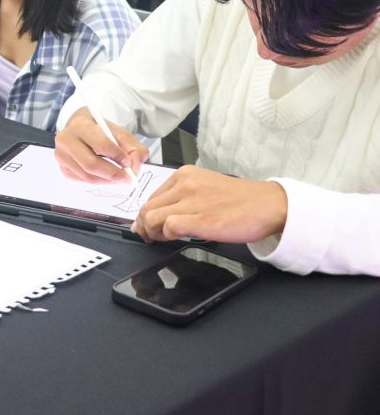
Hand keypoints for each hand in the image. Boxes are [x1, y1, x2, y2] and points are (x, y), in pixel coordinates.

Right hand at [54, 108, 148, 183]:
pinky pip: (83, 180)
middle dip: (113, 174)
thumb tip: (135, 167)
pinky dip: (99, 182)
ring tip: (120, 178)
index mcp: (80, 125)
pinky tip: (107, 177)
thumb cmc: (99, 130)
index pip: (100, 145)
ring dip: (108, 181)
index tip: (129, 162)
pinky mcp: (63, 168)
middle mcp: (66, 140)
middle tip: (128, 179)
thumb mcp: (118, 132)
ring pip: (88, 176)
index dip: (117, 156)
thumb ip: (133, 147)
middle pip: (91, 164)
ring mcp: (62, 156)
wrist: (79, 129)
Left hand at [132, 165, 287, 242]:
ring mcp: (192, 200)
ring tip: (165, 239)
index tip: (149, 227)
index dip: (146, 216)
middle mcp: (184, 184)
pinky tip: (177, 239)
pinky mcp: (201, 218)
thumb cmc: (239, 201)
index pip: (150, 197)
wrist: (269, 205)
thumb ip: (179, 199)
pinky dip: (167, 236)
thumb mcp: (204, 189)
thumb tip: (150, 219)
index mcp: (184, 175)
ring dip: (153, 233)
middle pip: (146, 208)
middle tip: (154, 238)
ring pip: (151, 218)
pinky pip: (168, 227)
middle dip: (145, 227)